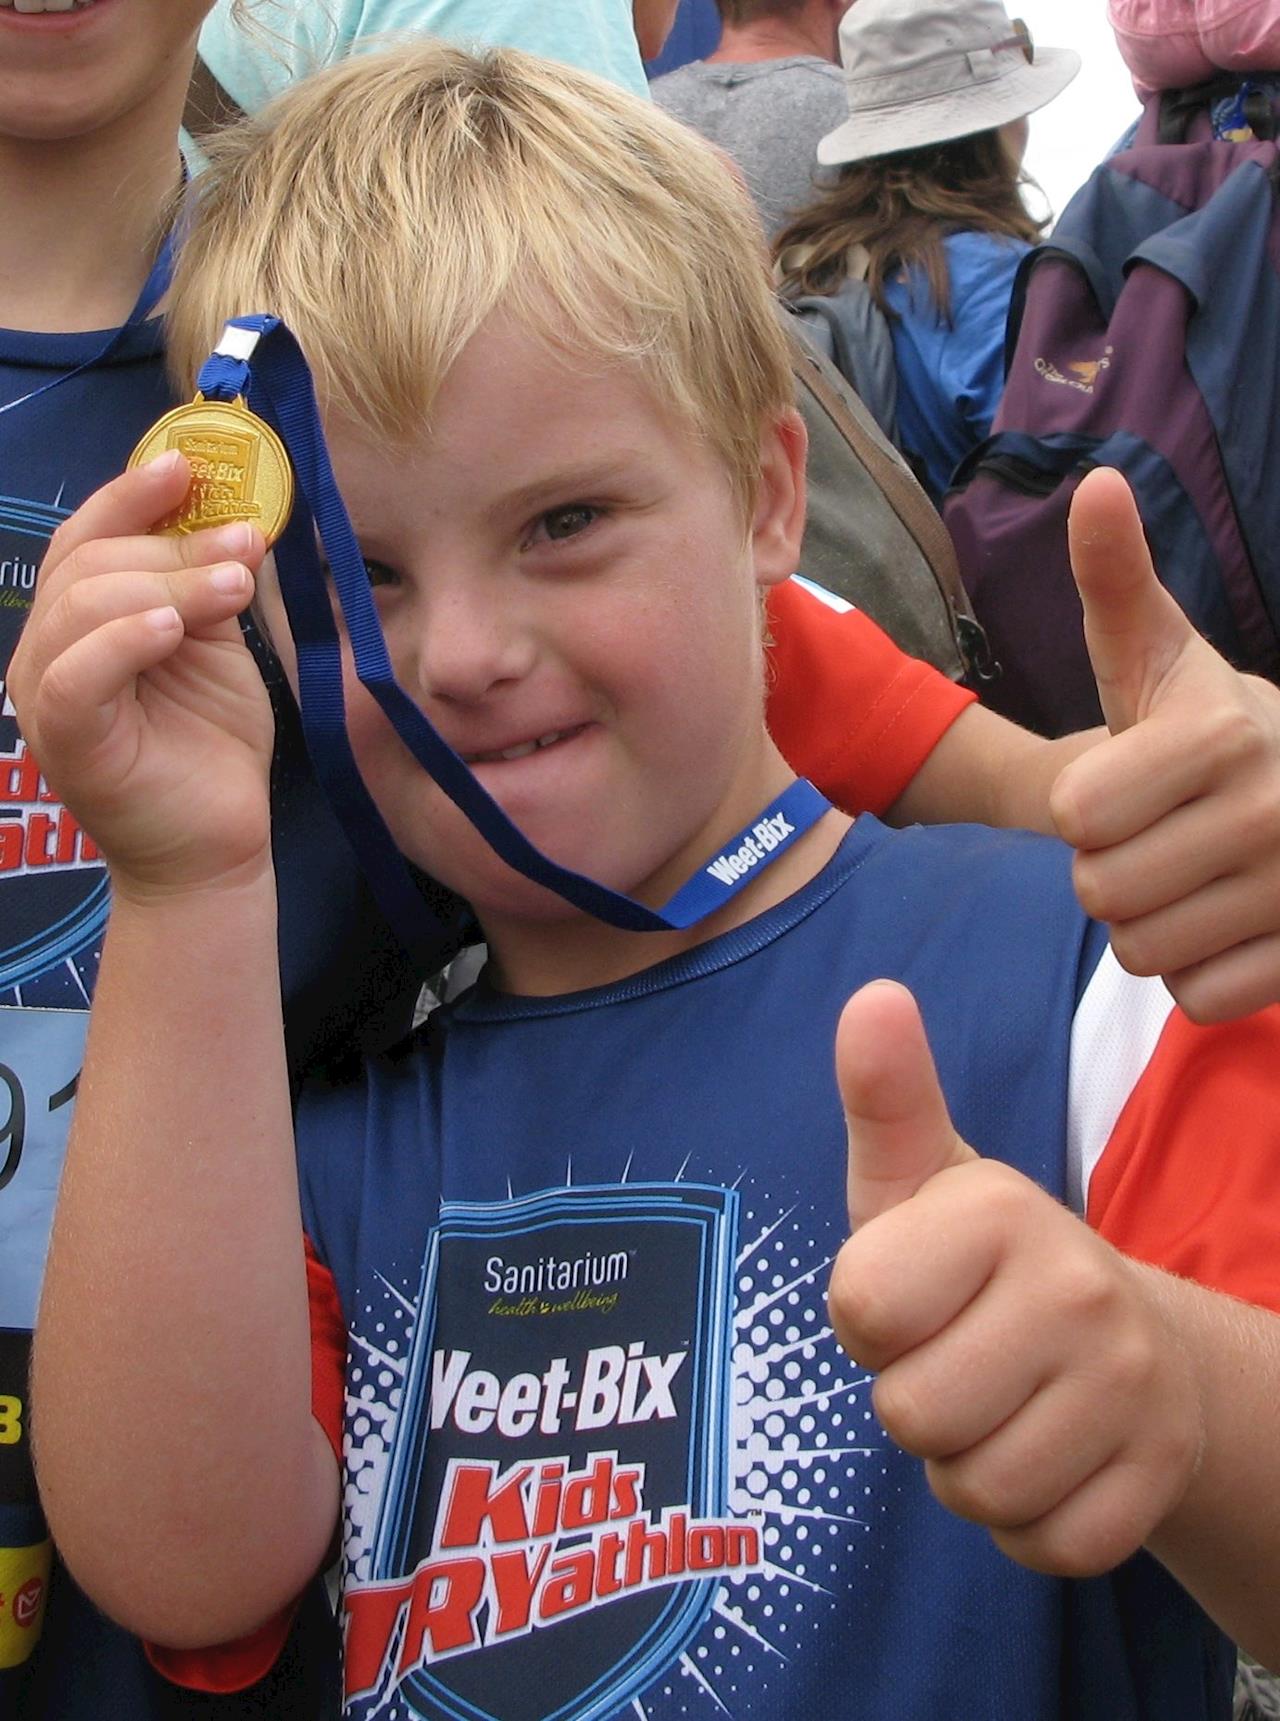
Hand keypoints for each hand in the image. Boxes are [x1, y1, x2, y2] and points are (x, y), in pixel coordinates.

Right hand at [7, 453, 273, 899]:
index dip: (133, 493)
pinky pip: (77, 674)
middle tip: (246, 543)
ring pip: (85, 605)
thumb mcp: (215, 644)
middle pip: (91, 563)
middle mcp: (50, 648)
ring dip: (169, 582)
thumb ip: (207, 583)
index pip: (89, 537)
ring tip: (235, 585)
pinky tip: (174, 629)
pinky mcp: (66, 740)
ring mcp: (48, 695)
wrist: (217, 842)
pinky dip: (124, 640)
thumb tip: (234, 514)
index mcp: (80, 618)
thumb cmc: (212, 741)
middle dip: (174, 542)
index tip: (192, 464)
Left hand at [827, 980, 1201, 1575]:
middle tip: (957, 1354)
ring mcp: (1131, 1389)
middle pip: (911, 1414)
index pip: (860, 1310)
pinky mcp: (1157, 1478)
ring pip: (974, 1489)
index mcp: (1002, 1210)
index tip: (911, 1292)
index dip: (868, 1318)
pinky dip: (1024, 1521)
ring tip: (997, 1401)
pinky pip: (1039, 1546)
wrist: (1124, 1336)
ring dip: (964, 1465)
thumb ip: (886, 1099)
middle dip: (913, 1399)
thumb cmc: (981, 1257)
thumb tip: (871, 997)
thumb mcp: (921, 1178)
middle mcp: (1079, 1290)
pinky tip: (1044, 1453)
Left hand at [1051, 468, 1279, 1021]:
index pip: (1076, 815)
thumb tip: (1094, 486)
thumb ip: (1115, 584)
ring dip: (1150, 926)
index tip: (1128, 785)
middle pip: (1102, 892)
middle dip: (1110, 871)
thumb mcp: (1156, 657)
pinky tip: (1226, 923)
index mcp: (1223, 732)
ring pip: (1145, 954)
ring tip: (1191, 876)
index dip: (1083, 810)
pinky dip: (1197, 973)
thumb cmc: (1206, 729)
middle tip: (1159, 837)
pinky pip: (1198, 999)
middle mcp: (1278, 809)